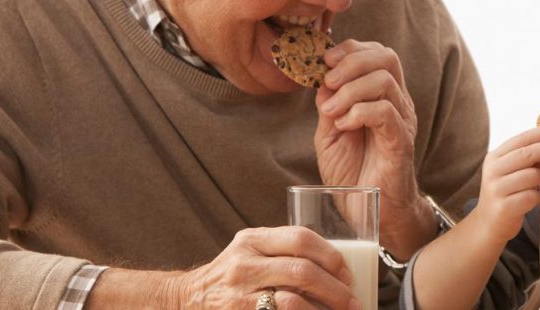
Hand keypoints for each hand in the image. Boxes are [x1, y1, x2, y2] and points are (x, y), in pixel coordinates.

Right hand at [171, 227, 358, 309]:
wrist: (188, 298)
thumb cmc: (232, 274)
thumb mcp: (251, 251)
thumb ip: (283, 250)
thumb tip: (337, 269)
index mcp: (253, 239)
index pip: (301, 238)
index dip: (331, 256)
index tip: (347, 273)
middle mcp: (244, 263)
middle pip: (303, 271)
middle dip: (335, 290)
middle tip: (352, 302)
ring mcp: (240, 293)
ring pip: (294, 301)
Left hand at [314, 40, 419, 237]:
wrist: (368, 212)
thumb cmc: (352, 174)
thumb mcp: (329, 134)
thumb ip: (328, 105)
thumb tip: (321, 80)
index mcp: (382, 96)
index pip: (377, 53)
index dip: (350, 49)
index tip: (324, 61)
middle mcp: (397, 103)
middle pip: (386, 57)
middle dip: (351, 61)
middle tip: (328, 80)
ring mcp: (401, 121)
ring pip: (384, 81)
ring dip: (350, 90)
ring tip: (331, 111)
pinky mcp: (401, 142)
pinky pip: (385, 112)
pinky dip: (358, 112)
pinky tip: (344, 125)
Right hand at [473, 127, 539, 243]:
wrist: (489, 224)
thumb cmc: (506, 195)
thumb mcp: (518, 173)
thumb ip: (538, 160)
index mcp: (495, 157)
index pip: (522, 139)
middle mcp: (493, 171)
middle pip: (527, 154)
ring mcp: (497, 189)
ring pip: (531, 175)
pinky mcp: (504, 207)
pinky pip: (531, 196)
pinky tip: (538, 198)